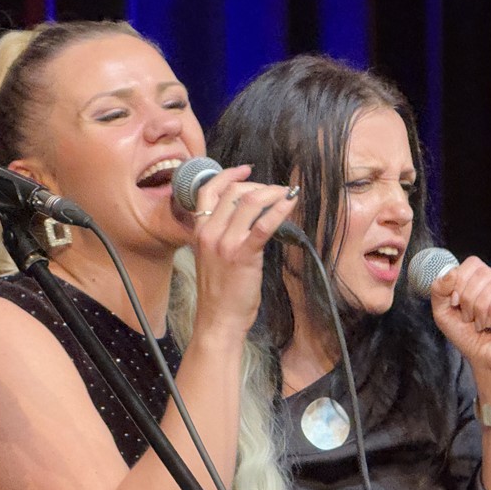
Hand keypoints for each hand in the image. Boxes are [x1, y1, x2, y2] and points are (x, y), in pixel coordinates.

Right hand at [189, 164, 298, 336]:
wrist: (218, 319)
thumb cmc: (218, 293)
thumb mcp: (211, 257)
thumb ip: (221, 235)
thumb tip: (246, 218)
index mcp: (199, 231)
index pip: (209, 190)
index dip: (229, 175)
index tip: (246, 169)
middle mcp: (209, 232)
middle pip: (233, 192)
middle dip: (258, 185)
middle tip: (275, 190)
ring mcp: (224, 243)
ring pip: (249, 202)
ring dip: (272, 193)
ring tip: (286, 194)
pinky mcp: (242, 255)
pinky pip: (263, 224)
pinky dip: (280, 208)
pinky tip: (291, 202)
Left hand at [429, 256, 490, 379]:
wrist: (487, 362)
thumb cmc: (470, 339)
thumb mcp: (443, 313)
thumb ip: (439, 290)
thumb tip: (450, 272)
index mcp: (484, 281)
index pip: (473, 264)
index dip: (461, 282)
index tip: (456, 303)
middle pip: (483, 274)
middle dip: (469, 300)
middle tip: (470, 318)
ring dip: (481, 310)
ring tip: (483, 324)